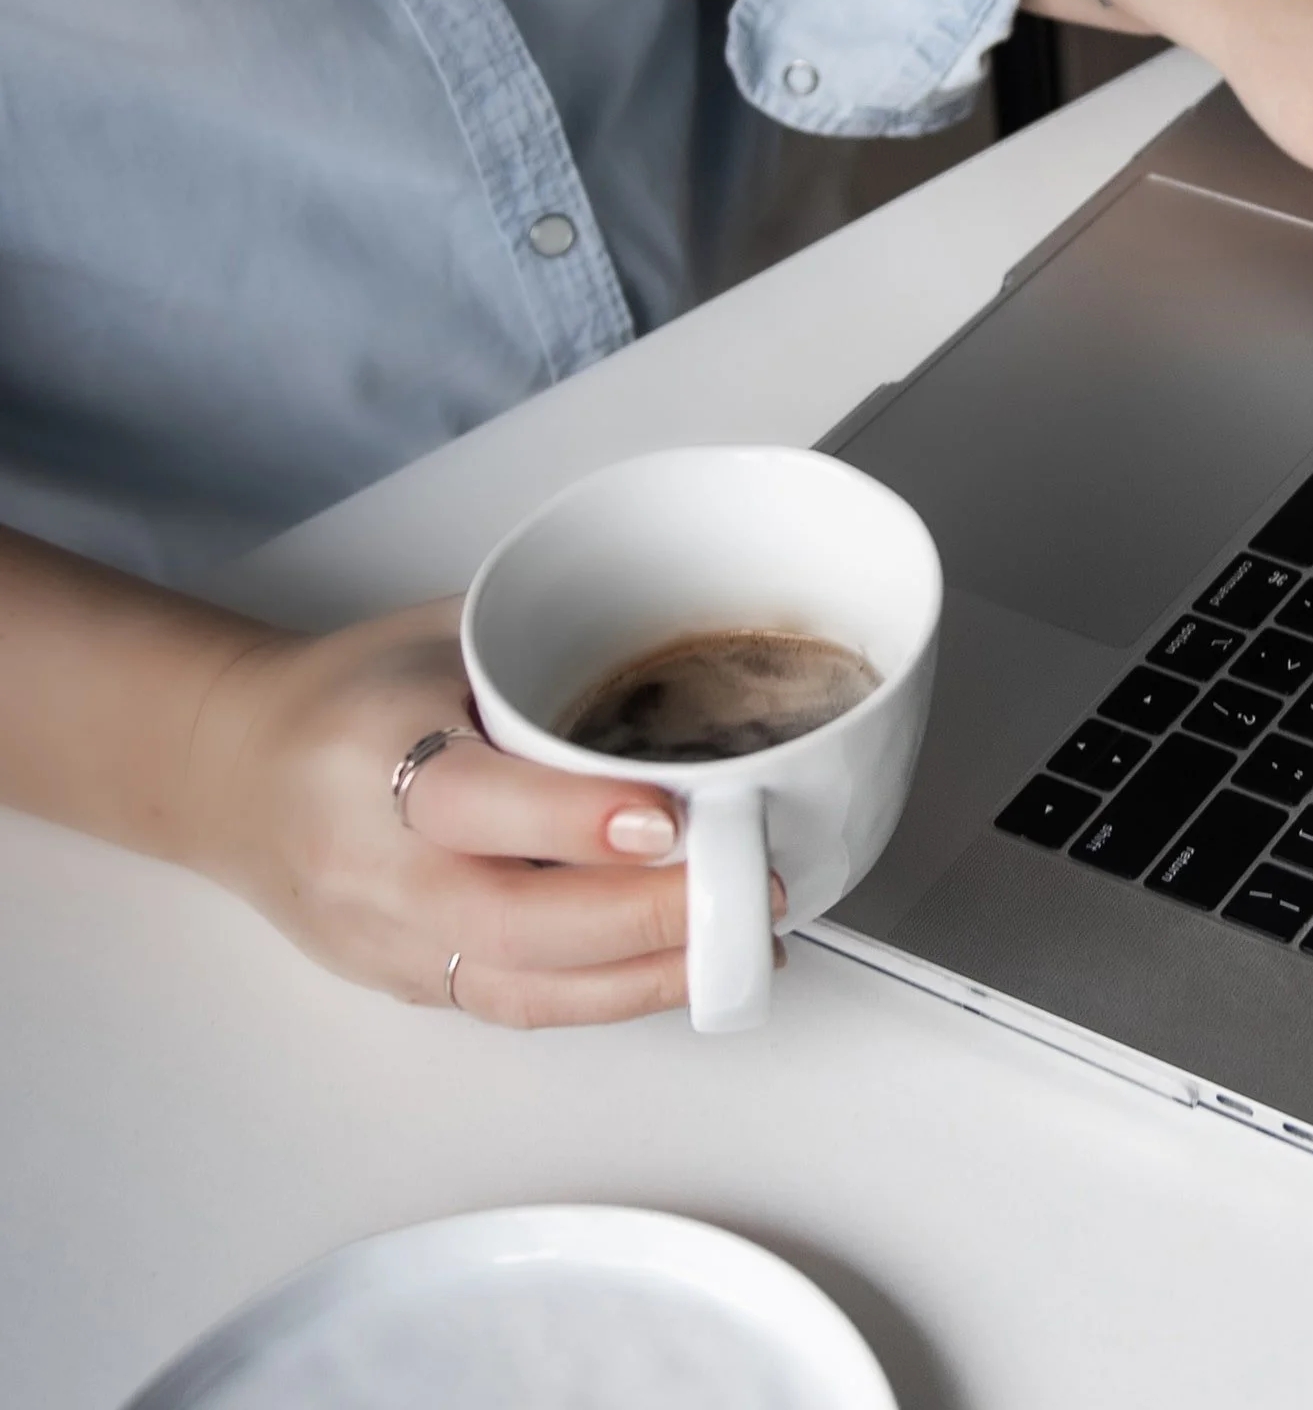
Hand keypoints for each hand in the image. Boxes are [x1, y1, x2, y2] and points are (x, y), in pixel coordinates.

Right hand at [183, 598, 776, 1025]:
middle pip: (505, 920)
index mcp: (370, 751)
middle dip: (643, 916)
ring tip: (745, 940)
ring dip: (645, 974)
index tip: (666, 818)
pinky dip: (610, 996)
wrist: (236, 769)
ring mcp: (382, 936)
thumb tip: (694, 658)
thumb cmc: (354, 690)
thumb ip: (549, 656)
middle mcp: (370, 859)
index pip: (469, 801)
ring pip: (518, 983)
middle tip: (748, 886)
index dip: (571, 821)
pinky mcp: (404, 982)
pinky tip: (687, 970)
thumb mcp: (442, 635)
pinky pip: (514, 1005)